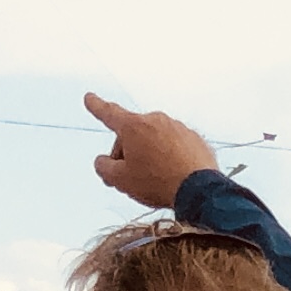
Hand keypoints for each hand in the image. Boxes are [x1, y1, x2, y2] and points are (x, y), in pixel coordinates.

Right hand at [87, 91, 219, 210]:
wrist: (200, 192)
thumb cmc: (159, 183)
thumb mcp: (121, 180)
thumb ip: (104, 167)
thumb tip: (103, 162)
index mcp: (132, 127)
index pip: (108, 113)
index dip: (96, 106)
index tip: (90, 98)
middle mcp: (155, 121)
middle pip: (133, 133)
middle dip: (129, 151)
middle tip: (131, 175)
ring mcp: (178, 128)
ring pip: (156, 138)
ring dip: (152, 153)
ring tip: (157, 178)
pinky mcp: (195, 139)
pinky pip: (177, 145)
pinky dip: (173, 157)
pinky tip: (174, 176)